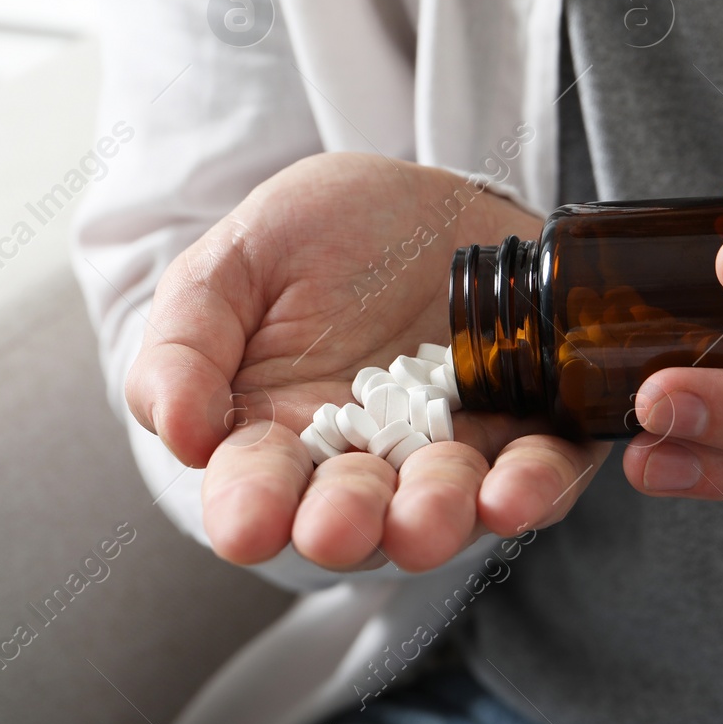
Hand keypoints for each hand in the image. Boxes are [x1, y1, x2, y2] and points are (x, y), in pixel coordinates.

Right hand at [127, 153, 604, 570]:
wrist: (423, 197)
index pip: (257, 487)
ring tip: (426, 519)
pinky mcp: (533, 425)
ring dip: (437, 516)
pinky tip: (515, 491)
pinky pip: (543, 468)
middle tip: (339, 526)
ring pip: (447, 502)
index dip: (250, 508)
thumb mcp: (229, 266)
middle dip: (348, 522)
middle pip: (356, 510)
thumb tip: (179, 432)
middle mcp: (367, 461)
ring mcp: (453, 448)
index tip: (248, 524)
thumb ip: (184, 344)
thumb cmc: (312, 238)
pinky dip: (534, 487)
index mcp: (278, 435)